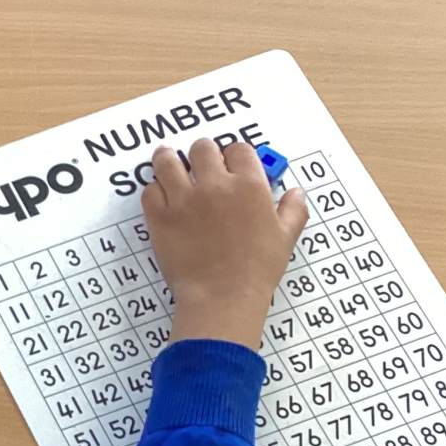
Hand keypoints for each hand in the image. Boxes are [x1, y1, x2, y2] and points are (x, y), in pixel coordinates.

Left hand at [142, 139, 308, 348]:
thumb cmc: (256, 270)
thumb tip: (296, 192)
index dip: (234, 155)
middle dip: (203, 153)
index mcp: (249, 185)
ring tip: (168, 160)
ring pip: (167, 161)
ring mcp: (184, 200)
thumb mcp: (285, 237)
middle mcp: (215, 186)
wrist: (222, 297)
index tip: (230, 164)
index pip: (239, 149)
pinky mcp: (160, 218)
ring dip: (168, 159)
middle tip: (200, 164)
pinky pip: (149, 191)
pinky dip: (154, 190)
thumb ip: (293, 209)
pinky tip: (160, 196)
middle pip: (202, 148)